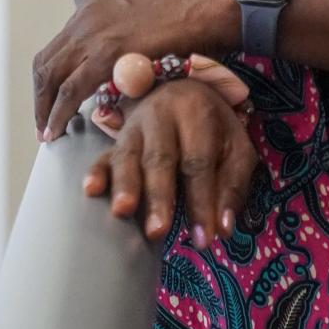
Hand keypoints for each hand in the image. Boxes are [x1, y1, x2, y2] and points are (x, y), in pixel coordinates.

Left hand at [32, 0, 237, 140]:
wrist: (206, 3)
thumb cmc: (190, 10)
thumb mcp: (146, 13)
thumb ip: (127, 36)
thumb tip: (125, 64)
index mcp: (96, 4)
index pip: (60, 45)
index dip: (50, 76)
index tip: (52, 97)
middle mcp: (88, 17)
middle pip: (47, 61)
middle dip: (41, 95)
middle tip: (44, 121)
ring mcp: (95, 34)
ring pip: (51, 77)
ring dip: (45, 108)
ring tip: (49, 132)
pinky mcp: (106, 54)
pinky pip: (71, 90)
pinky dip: (59, 113)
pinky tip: (60, 129)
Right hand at [83, 78, 258, 247]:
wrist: (185, 89)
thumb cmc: (214, 129)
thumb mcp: (237, 149)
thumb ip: (233, 187)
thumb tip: (224, 229)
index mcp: (198, 113)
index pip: (198, 162)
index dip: (201, 201)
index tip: (204, 239)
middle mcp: (163, 114)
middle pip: (160, 157)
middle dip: (159, 195)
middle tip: (158, 231)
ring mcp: (135, 125)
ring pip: (128, 155)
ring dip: (125, 184)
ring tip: (123, 211)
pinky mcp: (117, 137)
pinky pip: (104, 153)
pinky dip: (97, 171)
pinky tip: (91, 190)